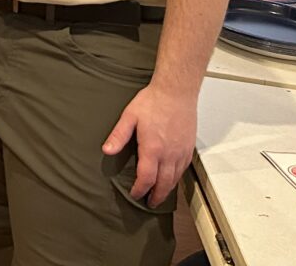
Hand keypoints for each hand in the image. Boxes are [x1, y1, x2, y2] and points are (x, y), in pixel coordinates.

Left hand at [102, 81, 196, 206]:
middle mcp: (169, 154)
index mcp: (152, 149)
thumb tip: (106, 151)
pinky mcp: (189, 148)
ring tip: (159, 195)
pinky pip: (183, 169)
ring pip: (175, 178)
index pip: (146, 178)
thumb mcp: (129, 116)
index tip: (135, 194)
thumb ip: (118, 136)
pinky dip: (177, 178)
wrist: (176, 92)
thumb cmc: (153, 102)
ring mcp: (181, 152)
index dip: (140, 190)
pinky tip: (172, 178)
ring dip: (167, 190)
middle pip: (163, 184)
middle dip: (156, 196)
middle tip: (149, 203)